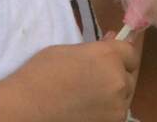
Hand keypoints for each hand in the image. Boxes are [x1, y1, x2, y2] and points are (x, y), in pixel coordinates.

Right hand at [0, 36, 139, 121]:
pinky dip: (106, 111)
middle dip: (117, 75)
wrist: (26, 109)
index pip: (130, 52)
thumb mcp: (67, 51)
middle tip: (94, 79)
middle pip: (129, 75)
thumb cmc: (40, 75)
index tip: (110, 59)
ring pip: (124, 97)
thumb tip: (112, 42)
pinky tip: (86, 110)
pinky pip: (115, 114)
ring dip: (113, 95)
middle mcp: (118, 81)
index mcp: (108, 56)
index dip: (120, 55)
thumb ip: (94, 49)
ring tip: (87, 96)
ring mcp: (117, 107)